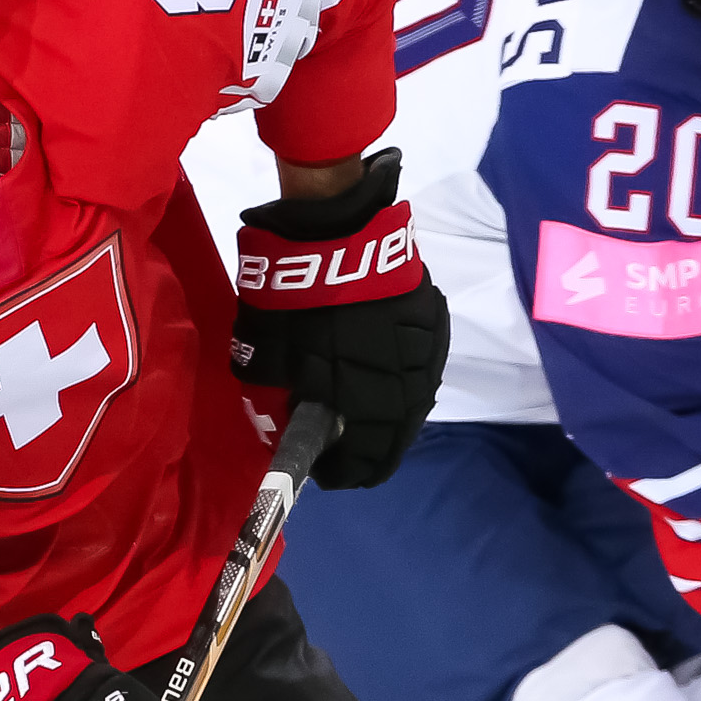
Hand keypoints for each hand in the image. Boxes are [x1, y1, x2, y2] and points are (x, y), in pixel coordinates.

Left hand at [232, 147, 448, 490]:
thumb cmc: (297, 299)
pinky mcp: (434, 320)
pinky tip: (377, 366)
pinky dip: (397, 374)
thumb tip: (272, 412)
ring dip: (384, 410)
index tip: (323, 468)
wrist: (339, 229)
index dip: (340, 471)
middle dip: (365, 446)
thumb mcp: (266, 353)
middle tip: (339, 441)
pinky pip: (417, 365)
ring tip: (357, 404)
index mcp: (371, 407)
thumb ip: (271, 393)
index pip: (364, 464)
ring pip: (411, 401)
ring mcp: (428, 354)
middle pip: (394, 438)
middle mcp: (410, 389)